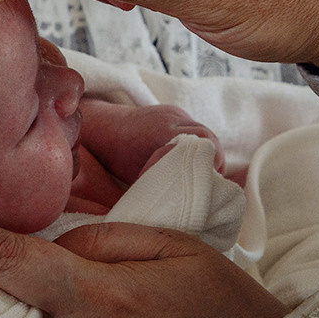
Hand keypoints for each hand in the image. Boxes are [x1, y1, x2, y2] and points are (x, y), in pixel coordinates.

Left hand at [77, 99, 219, 182]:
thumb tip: (179, 204)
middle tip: (215, 180)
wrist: (103, 125)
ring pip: (204, 131)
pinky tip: (195, 161)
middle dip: (215, 158)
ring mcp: (174, 113)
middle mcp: (172, 118)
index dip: (213, 163)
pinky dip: (199, 144)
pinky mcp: (175, 113)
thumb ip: (159, 180)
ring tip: (207, 173)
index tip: (214, 182)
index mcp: (162, 132)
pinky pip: (195, 128)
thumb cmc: (115, 154)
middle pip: (208, 136)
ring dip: (209, 151)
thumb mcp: (136, 172)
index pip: (202, 142)